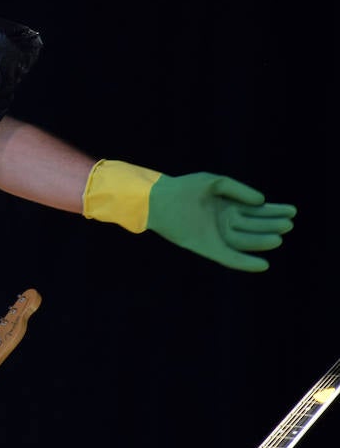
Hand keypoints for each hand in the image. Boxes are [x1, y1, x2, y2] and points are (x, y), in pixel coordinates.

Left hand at [147, 172, 296, 271]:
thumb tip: (262, 201)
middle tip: (288, 224)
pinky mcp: (206, 248)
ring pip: (245, 241)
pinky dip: (244, 262)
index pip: (257, 212)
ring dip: (262, 241)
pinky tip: (262, 265)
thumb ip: (238, 189)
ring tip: (278, 238)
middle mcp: (225, 222)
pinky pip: (229, 258)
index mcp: (228, 206)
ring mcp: (216, 235)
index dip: (274, 211)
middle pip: (255, 226)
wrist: (156, 200)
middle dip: (272, 225)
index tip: (291, 211)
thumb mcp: (213, 182)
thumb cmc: (183, 188)